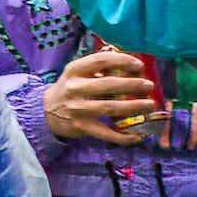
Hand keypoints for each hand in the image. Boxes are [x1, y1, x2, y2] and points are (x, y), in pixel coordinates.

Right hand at [45, 48, 160, 142]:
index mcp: (75, 70)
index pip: (101, 60)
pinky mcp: (81, 127)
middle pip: (107, 85)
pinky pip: (105, 133)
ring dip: (132, 107)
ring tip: (149, 105)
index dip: (123, 61)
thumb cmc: (71, 87)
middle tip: (149, 85)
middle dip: (132, 84)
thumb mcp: (78, 72)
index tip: (139, 66)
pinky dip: (122, 136)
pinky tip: (137, 136)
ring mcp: (78, 109)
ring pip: (109, 108)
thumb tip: (132, 67)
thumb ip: (100, 67)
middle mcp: (75, 88)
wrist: (47, 111)